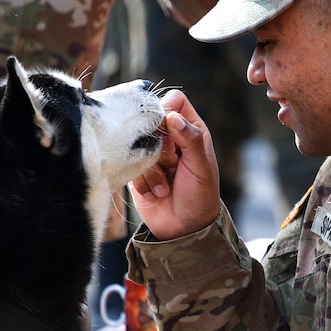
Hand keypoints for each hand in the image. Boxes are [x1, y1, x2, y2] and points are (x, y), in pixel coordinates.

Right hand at [129, 90, 220, 239]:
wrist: (185, 229)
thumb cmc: (201, 196)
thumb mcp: (201, 168)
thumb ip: (191, 139)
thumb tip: (172, 115)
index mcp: (192, 130)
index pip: (175, 101)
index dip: (167, 109)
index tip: (166, 126)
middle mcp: (171, 138)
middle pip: (151, 120)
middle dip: (159, 146)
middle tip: (171, 166)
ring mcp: (152, 153)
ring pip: (138, 142)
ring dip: (152, 169)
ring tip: (166, 187)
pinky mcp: (136, 169)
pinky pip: (129, 163)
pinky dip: (142, 181)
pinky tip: (156, 194)